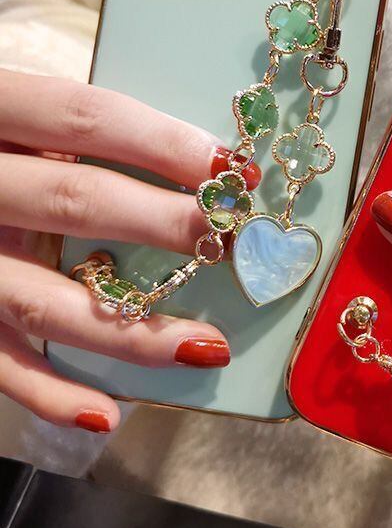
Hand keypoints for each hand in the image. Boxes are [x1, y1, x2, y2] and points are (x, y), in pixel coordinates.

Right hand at [0, 70, 254, 432]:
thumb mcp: (18, 112)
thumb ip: (80, 130)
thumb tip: (202, 168)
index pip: (88, 116)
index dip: (166, 143)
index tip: (233, 170)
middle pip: (75, 201)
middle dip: (163, 224)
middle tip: (233, 246)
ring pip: (40, 299)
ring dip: (130, 330)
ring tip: (207, 346)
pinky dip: (48, 393)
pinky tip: (107, 414)